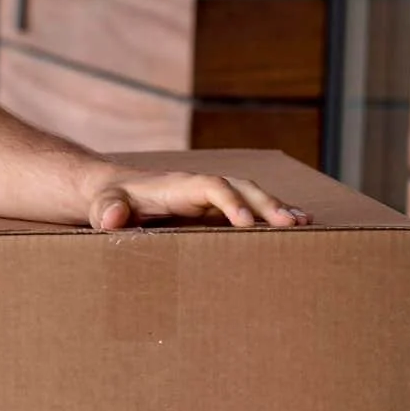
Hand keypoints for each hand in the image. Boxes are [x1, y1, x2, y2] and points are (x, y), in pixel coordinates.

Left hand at [87, 171, 310, 230]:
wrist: (113, 190)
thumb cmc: (109, 201)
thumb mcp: (104, 205)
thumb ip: (108, 209)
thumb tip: (113, 217)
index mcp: (178, 186)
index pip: (212, 187)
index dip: (231, 202)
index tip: (247, 224)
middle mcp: (200, 186)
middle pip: (241, 187)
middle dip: (267, 204)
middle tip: (292, 224)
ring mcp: (209, 195)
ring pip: (250, 195)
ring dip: (276, 207)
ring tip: (305, 222)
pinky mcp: (213, 207)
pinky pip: (247, 206)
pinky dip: (270, 213)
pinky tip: (293, 224)